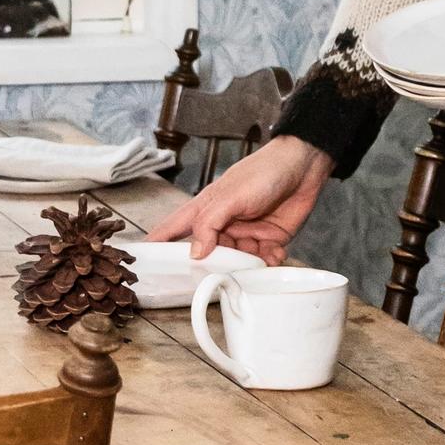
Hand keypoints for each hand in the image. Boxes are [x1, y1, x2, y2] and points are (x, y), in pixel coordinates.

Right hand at [145, 135, 334, 265]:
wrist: (304, 167)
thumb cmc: (263, 172)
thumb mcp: (230, 196)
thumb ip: (210, 224)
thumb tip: (194, 253)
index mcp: (207, 209)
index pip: (175, 228)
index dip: (158, 244)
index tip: (141, 263)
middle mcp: (223, 224)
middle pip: (209, 255)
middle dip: (214, 268)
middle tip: (220, 277)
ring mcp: (246, 233)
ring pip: (238, 262)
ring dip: (249, 265)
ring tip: (260, 254)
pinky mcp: (269, 240)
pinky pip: (264, 261)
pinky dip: (270, 260)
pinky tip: (277, 251)